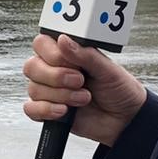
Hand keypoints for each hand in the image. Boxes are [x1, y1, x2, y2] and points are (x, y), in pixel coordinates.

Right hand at [22, 34, 146, 147]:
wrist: (126, 119)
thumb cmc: (119, 89)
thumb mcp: (107, 69)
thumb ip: (85, 55)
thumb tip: (62, 39)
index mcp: (66, 54)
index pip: (41, 44)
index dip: (53, 53)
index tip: (73, 62)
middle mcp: (53, 70)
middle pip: (32, 66)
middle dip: (56, 76)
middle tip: (80, 81)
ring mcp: (50, 91)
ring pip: (34, 88)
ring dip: (60, 95)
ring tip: (84, 98)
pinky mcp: (48, 111)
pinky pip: (31, 109)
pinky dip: (46, 110)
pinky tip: (65, 111)